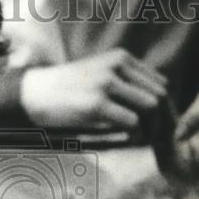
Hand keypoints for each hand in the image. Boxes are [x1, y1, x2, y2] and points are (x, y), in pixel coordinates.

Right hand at [20, 49, 167, 130]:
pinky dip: (135, 135)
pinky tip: (127, 141)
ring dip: (151, 128)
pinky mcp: (96, 104)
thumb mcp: (100, 74)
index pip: (160, 83)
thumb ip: (126, 83)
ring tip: (142, 140)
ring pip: (150, 107)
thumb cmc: (68, 90)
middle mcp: (117, 66)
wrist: (34, 93)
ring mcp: (107, 83)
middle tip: (155, 138)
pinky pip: (132, 122)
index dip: (164, 108)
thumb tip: (157, 105)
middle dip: (163, 120)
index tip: (157, 126)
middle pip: (160, 95)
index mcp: (121, 58)